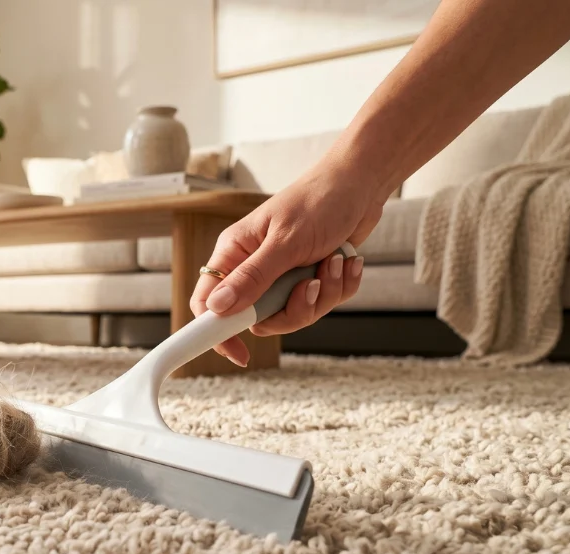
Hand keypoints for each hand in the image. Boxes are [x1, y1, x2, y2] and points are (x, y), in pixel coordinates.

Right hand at [189, 159, 384, 366]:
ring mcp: (283, 274)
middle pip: (259, 318)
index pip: (208, 302)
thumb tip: (217, 307)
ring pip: (294, 313)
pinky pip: (320, 303)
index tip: (238, 353)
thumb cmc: (319, 200)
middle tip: (311, 286)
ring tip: (335, 263)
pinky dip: (339, 286)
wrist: (361, 184)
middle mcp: (255, 267)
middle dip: (294, 309)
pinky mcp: (309, 277)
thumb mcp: (284, 242)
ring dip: (323, 294)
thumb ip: (252, 278)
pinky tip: (345, 261)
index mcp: (235, 253)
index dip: (217, 331)